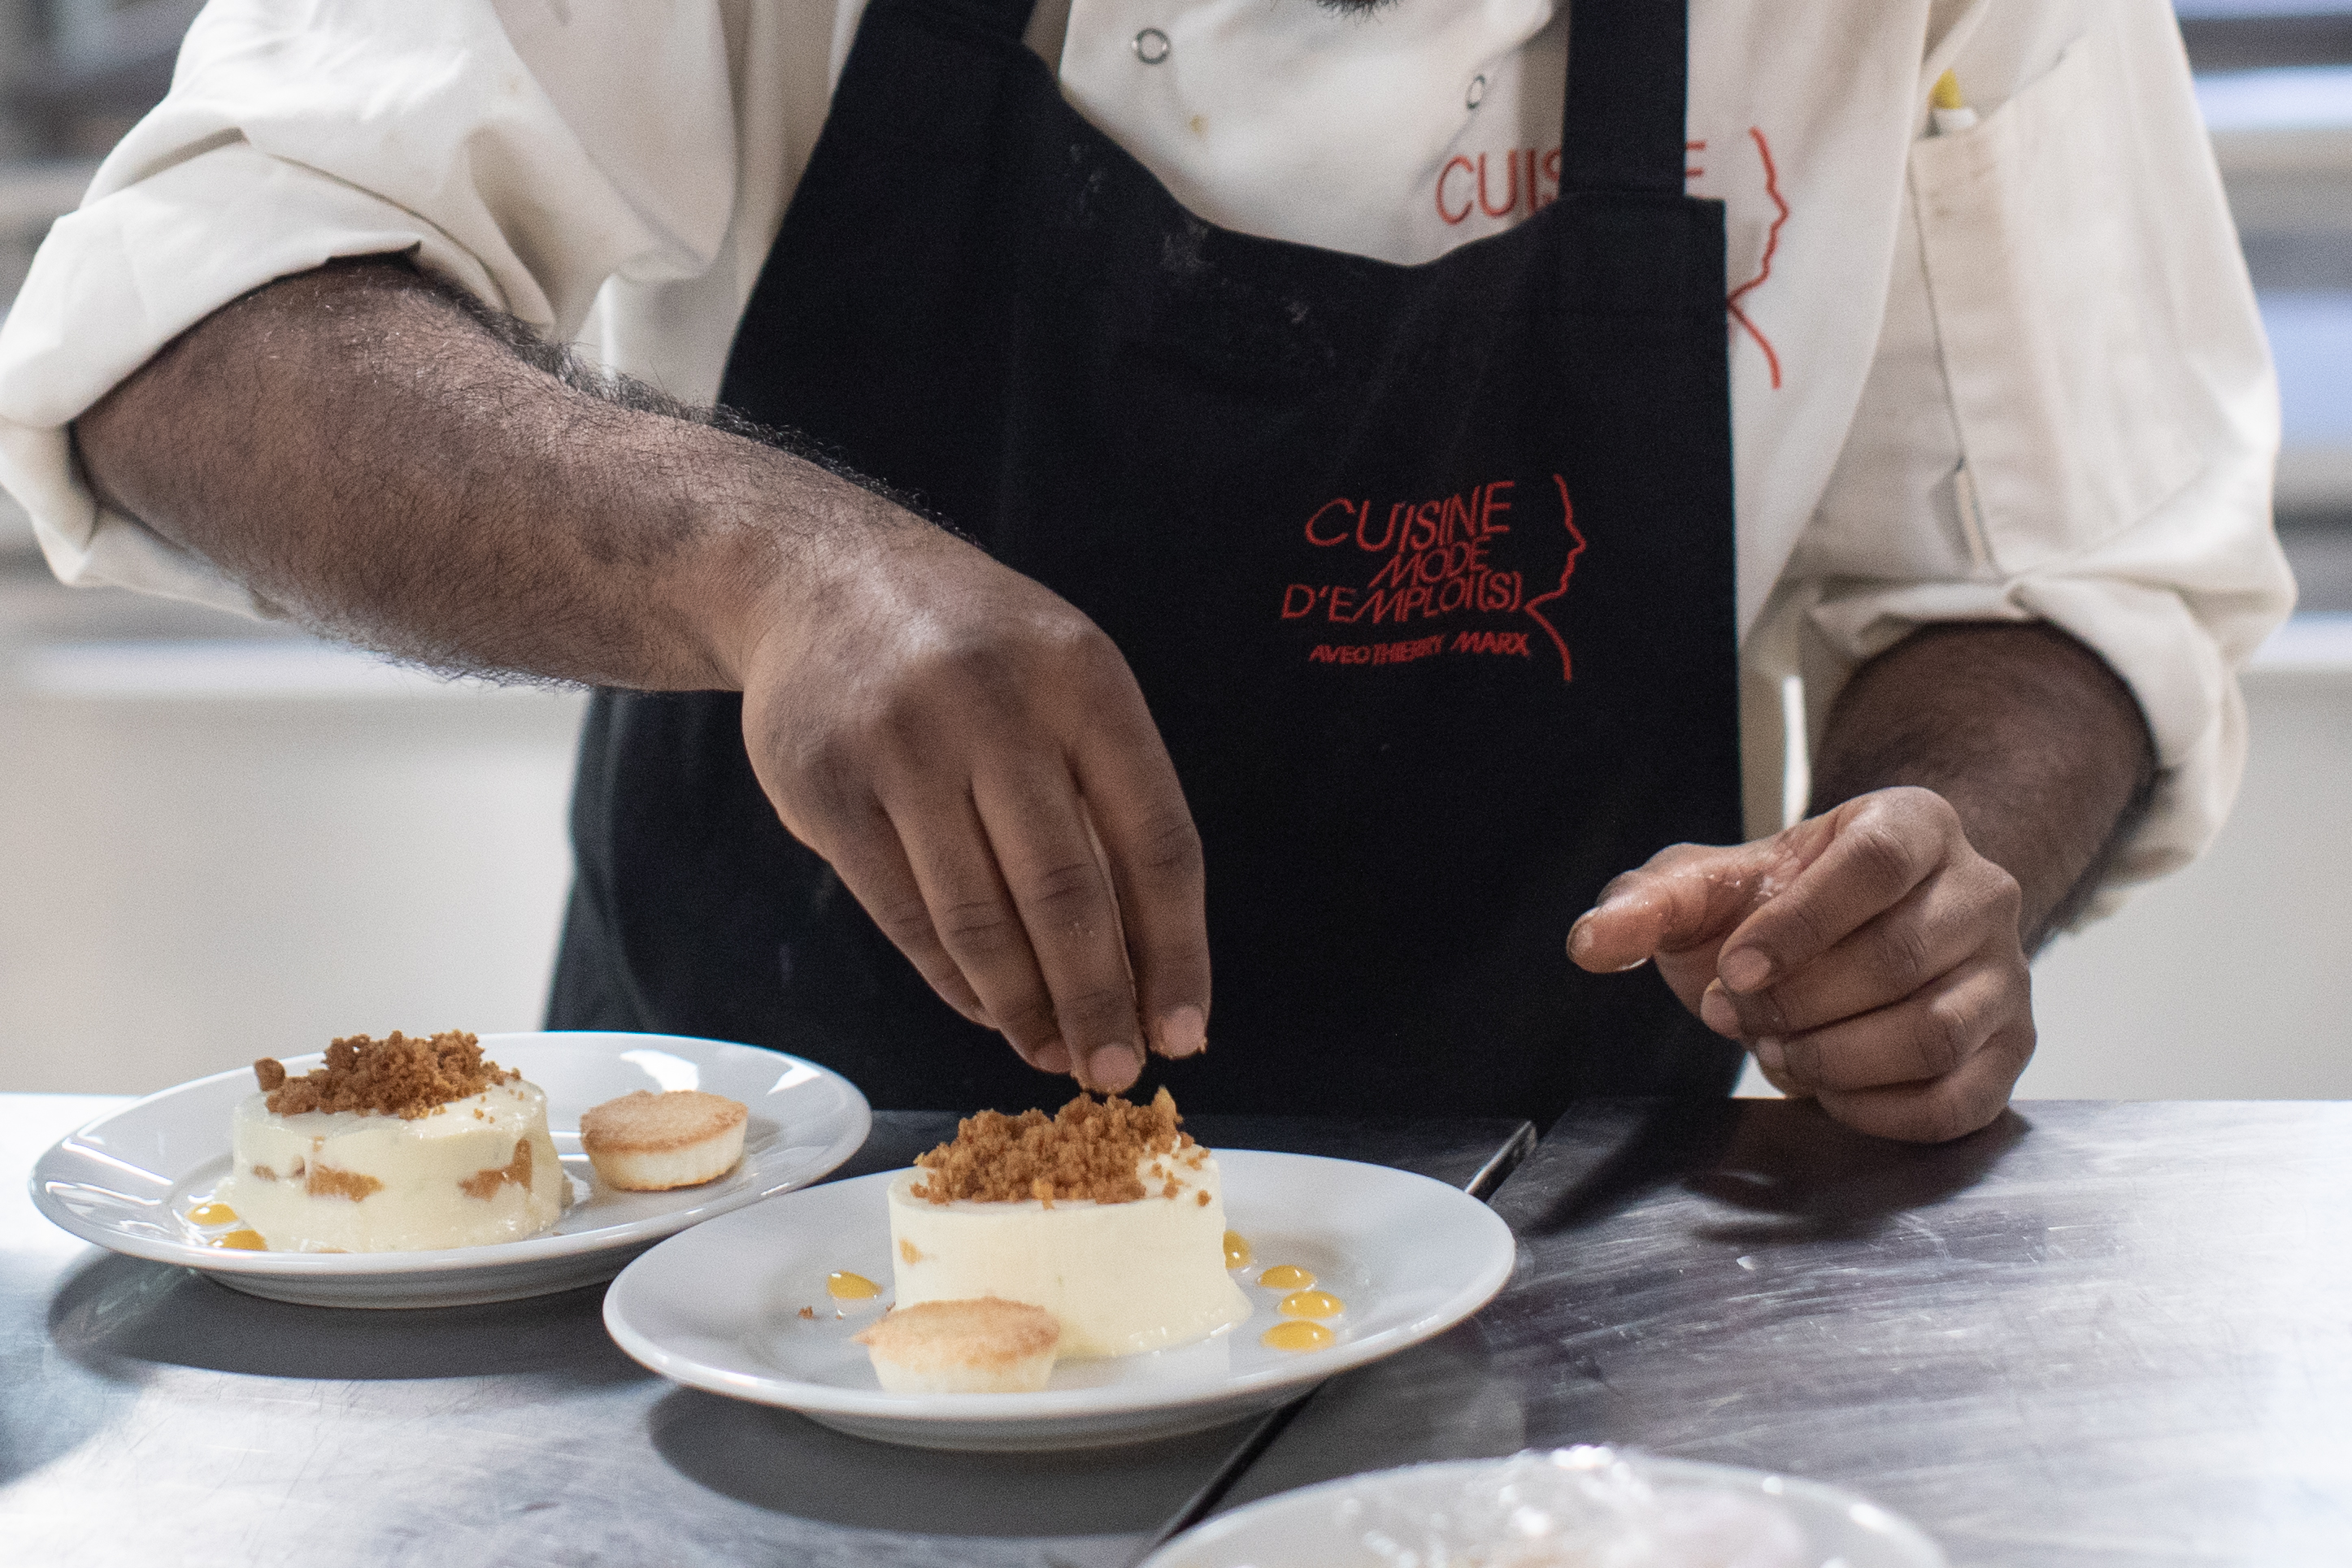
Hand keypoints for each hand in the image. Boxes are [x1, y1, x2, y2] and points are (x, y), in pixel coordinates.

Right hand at [734, 516, 1209, 1094]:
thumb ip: (1107, 800)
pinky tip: (987, 1010)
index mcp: (1085, 681)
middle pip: (1066, 896)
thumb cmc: (975, 652)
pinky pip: (903, 916)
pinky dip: (952, 981)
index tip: (1185, 1032)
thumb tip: (1150, 967)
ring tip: (1051, 1053)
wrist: (818, 578)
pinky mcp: (827, 788)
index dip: (1176, 952)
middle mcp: (996, 708)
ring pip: (979, 920)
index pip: (1156, 843)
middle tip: (1115, 1073)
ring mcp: (903, 746)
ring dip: (1023, 1009)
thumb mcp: (1065, 680)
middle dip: (1098, 1004)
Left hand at [1567, 787, 2031, 1142]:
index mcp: (1913, 824)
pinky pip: (1955, 1102)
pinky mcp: (2009, 1051)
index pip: (1875, 865)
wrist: (1838, 942)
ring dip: (1832, 1059)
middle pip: (1898, 959)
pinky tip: (1825, 1089)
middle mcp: (1980, 892)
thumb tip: (1591, 942)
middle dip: (1797, 1004)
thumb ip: (1645, 903)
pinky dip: (1874, 1111)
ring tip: (1779, 1048)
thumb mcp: (1704, 889)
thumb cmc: (1775, 905)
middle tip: (1741, 1015)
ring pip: (1932, 1034)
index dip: (1799, 924)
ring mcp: (2006, 975)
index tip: (1737, 968)